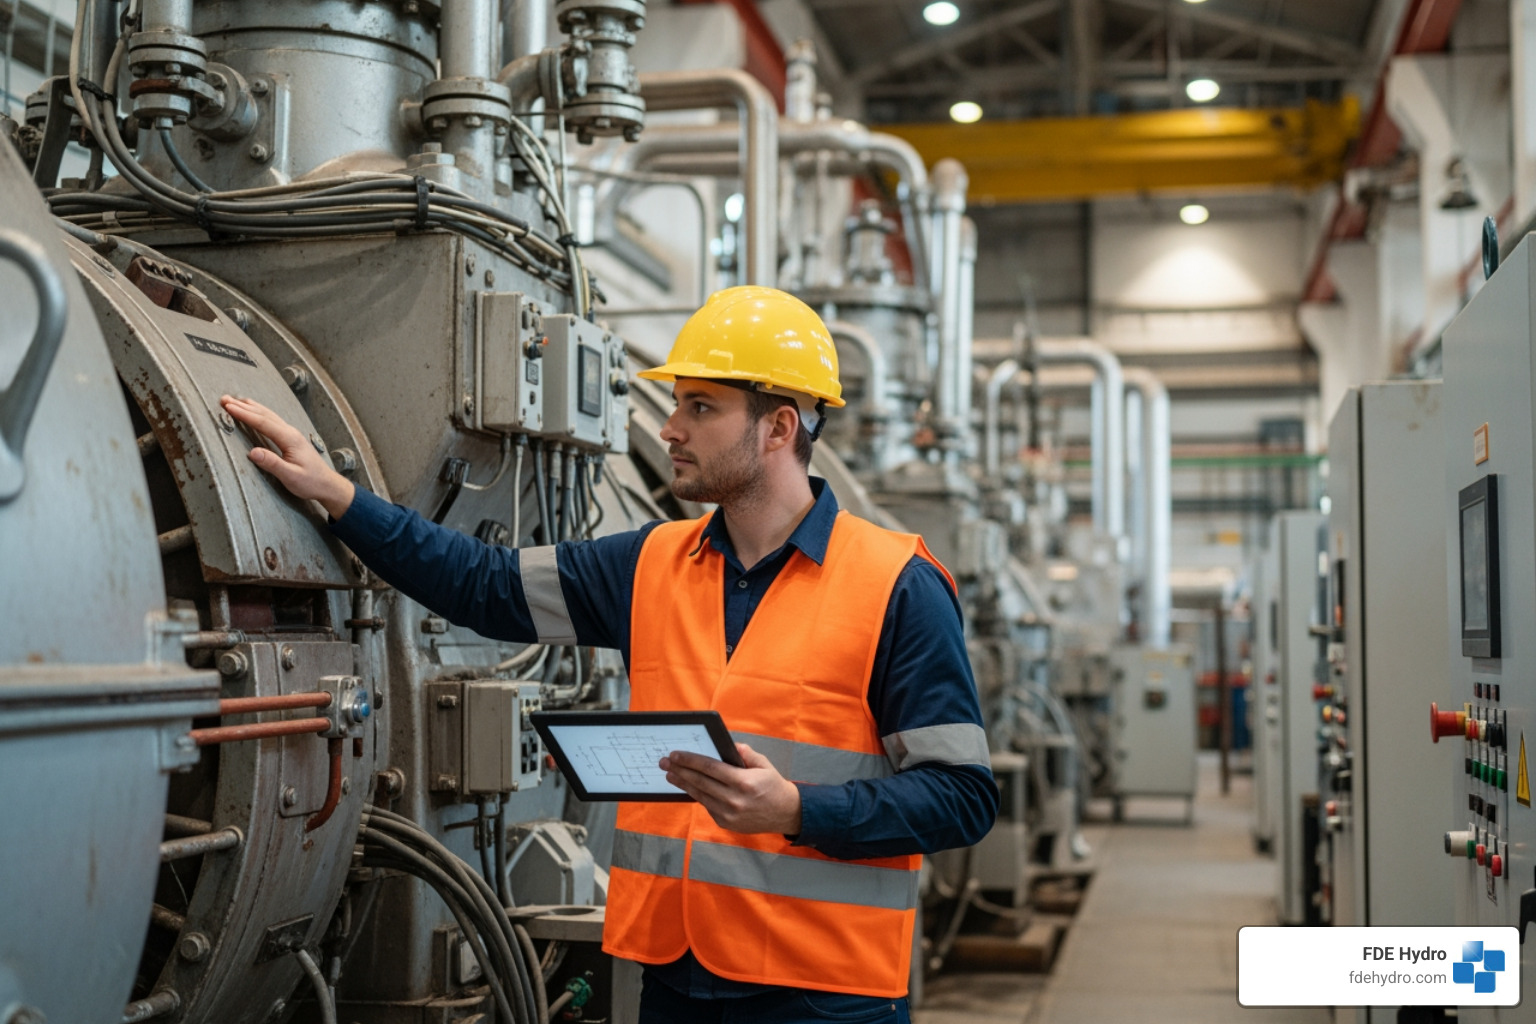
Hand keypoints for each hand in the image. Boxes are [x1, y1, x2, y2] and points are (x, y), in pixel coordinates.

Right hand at [220, 395, 354, 518]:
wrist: (328, 484)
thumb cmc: (311, 482)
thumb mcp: (291, 476)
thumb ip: (272, 464)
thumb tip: (252, 452)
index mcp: (289, 439)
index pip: (263, 423)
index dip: (244, 414)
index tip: (228, 407)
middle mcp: (290, 432)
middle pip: (264, 415)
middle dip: (243, 406)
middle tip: (224, 399)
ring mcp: (291, 434)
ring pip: (268, 415)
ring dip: (251, 407)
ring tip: (235, 400)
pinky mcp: (291, 439)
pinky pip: (272, 421)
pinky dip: (260, 414)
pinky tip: (255, 412)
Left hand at [661, 744, 802, 835]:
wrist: (785, 813)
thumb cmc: (773, 785)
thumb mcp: (763, 764)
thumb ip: (745, 753)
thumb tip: (728, 745)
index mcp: (744, 782)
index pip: (710, 768)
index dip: (690, 760)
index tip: (676, 755)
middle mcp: (734, 799)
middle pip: (700, 782)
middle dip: (680, 771)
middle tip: (665, 762)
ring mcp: (729, 814)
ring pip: (700, 795)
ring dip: (683, 784)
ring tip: (671, 775)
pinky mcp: (726, 823)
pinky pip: (707, 806)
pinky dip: (697, 795)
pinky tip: (689, 786)